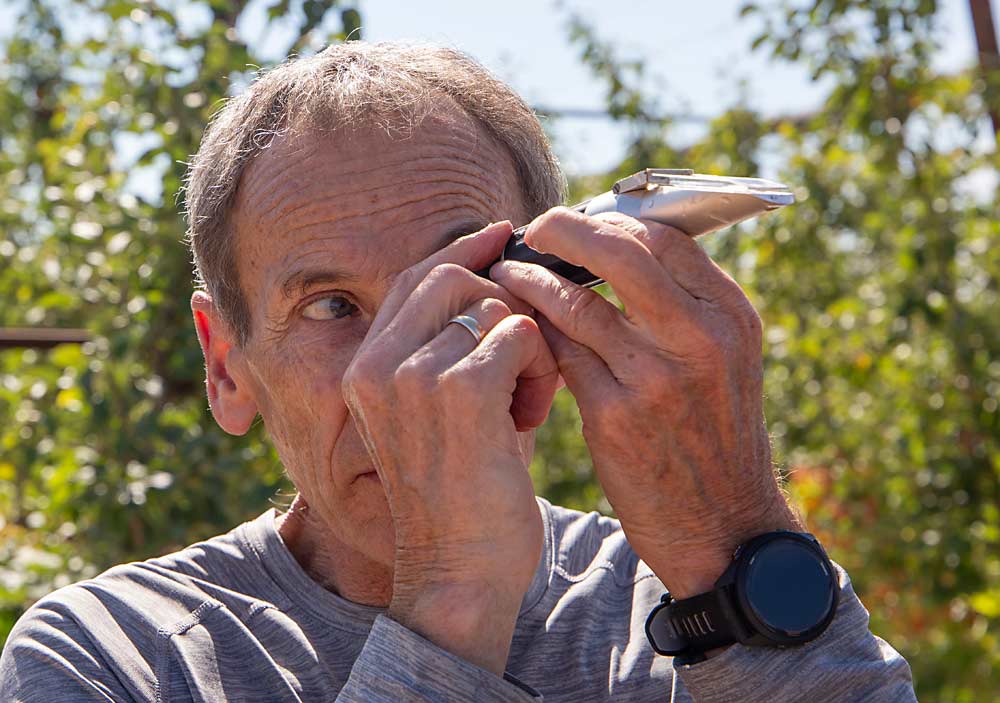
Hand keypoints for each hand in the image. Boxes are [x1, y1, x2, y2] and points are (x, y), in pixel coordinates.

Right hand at [342, 221, 558, 674]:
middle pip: (453, 276)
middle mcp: (377, 364)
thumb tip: (499, 279)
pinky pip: (520, 336)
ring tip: (524, 402)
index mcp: (363, 368)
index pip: (414, 278)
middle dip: (503, 304)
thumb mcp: (436, 417)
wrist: (459, 572)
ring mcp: (413, 376)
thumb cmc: (460, 496)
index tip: (505, 236)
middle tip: (521, 364)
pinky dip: (539, 370)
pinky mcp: (460, 392)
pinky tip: (529, 418)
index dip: (465, 251)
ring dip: (526, 346)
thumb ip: (448, 351)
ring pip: (494, 305)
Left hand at [491, 208, 800, 598]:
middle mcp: (700, 338)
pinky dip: (534, 331)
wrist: (724, 525)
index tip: (578, 220)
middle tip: (535, 229)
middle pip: (620, 253)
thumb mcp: (723, 360)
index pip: (664, 238)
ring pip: (577, 302)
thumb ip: (683, 306)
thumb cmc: (713, 435)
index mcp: (730, 315)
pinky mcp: (615, 417)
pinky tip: (515, 326)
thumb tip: (617, 248)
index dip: (612, 220)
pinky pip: (560, 354)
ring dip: (532, 280)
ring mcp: (656, 378)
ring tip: (506, 272)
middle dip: (566, 231)